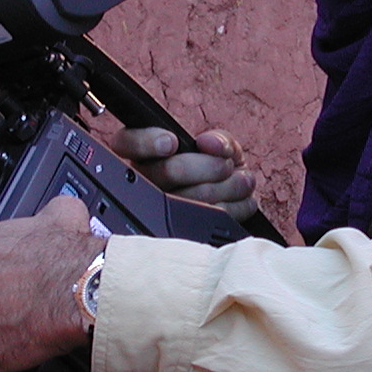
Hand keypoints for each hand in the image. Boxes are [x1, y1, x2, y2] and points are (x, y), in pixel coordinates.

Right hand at [112, 127, 257, 221]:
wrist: (229, 198)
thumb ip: (216, 139)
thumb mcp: (216, 145)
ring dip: (229, 186)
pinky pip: (208, 220)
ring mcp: (161, 210)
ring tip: (242, 180)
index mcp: (145, 154)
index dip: (148, 142)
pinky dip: (236, 207)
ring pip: (191, 198)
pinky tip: (241, 199)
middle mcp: (146, 182)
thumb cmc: (215, 168)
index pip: (129, 143)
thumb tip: (211, 144)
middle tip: (226, 165)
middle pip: (169, 171)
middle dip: (208, 166)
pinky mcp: (181, 233)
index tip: (171, 142)